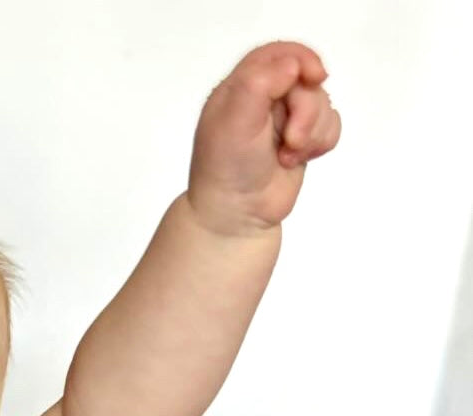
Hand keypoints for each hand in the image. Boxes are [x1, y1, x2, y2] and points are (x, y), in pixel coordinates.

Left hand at [188, 41, 341, 235]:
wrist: (235, 218)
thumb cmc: (227, 170)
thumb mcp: (235, 121)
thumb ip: (260, 83)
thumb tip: (293, 64)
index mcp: (240, 88)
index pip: (278, 54)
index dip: (301, 59)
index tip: (314, 77)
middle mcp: (263, 100)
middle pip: (307, 79)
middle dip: (306, 109)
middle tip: (290, 139)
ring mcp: (284, 120)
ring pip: (323, 102)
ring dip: (312, 131)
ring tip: (288, 155)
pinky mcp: (301, 140)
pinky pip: (331, 125)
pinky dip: (321, 142)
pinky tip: (298, 160)